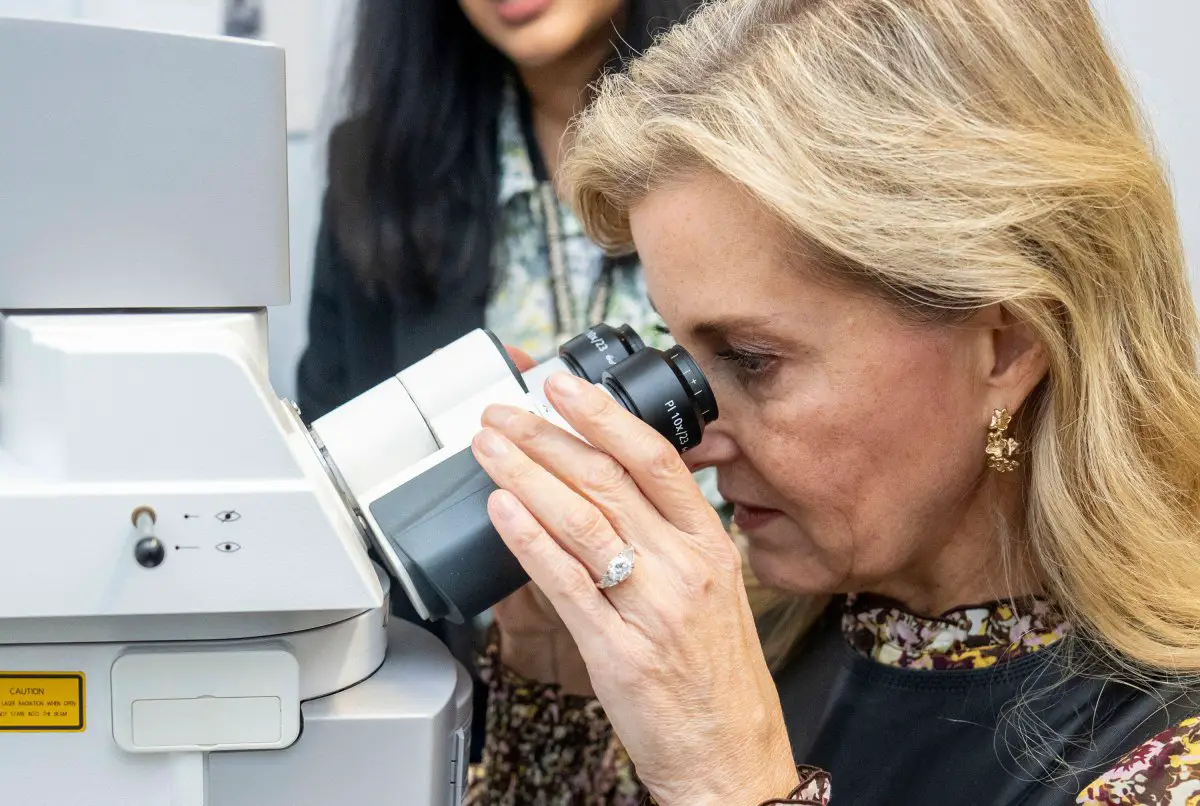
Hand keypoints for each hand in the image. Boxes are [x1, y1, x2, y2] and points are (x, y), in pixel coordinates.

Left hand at [470, 371, 797, 805]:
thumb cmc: (716, 672)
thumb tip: (604, 489)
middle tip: (502, 414)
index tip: (563, 387)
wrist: (730, 752)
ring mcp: (651, 608)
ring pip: (580, 520)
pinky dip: (529, 540)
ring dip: (525, 475)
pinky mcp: (617, 650)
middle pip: (606, 480)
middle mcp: (682, 567)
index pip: (655, 459)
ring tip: (488, 449)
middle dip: (544, 438)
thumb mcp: (712, 587)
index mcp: (708, 544)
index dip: (604, 416)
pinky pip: (565, 582)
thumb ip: (666, 535)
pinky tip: (501, 510)